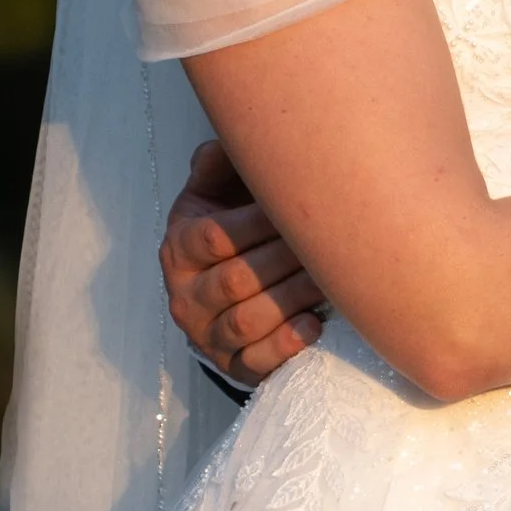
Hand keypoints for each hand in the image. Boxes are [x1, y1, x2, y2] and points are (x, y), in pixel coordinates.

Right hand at [161, 138, 326, 382]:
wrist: (224, 294)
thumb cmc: (231, 231)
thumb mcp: (216, 194)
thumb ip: (219, 165)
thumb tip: (229, 142)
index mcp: (180, 248)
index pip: (213, 237)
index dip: (257, 222)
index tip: (299, 208)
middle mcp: (186, 296)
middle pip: (234, 280)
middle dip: (285, 258)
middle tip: (330, 241)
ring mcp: (207, 336)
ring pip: (246, 322)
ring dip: (291, 298)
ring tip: (329, 279)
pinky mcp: (233, 368)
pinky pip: (255, 363)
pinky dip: (286, 345)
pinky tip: (314, 324)